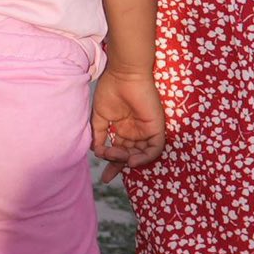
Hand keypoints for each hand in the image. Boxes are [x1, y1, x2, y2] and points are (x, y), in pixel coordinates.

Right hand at [92, 56, 167, 170]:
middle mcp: (135, 132)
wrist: (123, 74)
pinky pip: (155, 148)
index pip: (119, 151)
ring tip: (118, 158)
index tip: (104, 178)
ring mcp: (146, 130)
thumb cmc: (110, 90)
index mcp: (122, 129)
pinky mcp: (156, 127)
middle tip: (107, 177)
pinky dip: (144, 157)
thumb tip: (97, 151)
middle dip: (118, 168)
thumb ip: (99, 134)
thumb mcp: (100, 116)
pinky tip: (132, 159)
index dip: (112, 164)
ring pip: (140, 154)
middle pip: (129, 156)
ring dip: (128, 160)